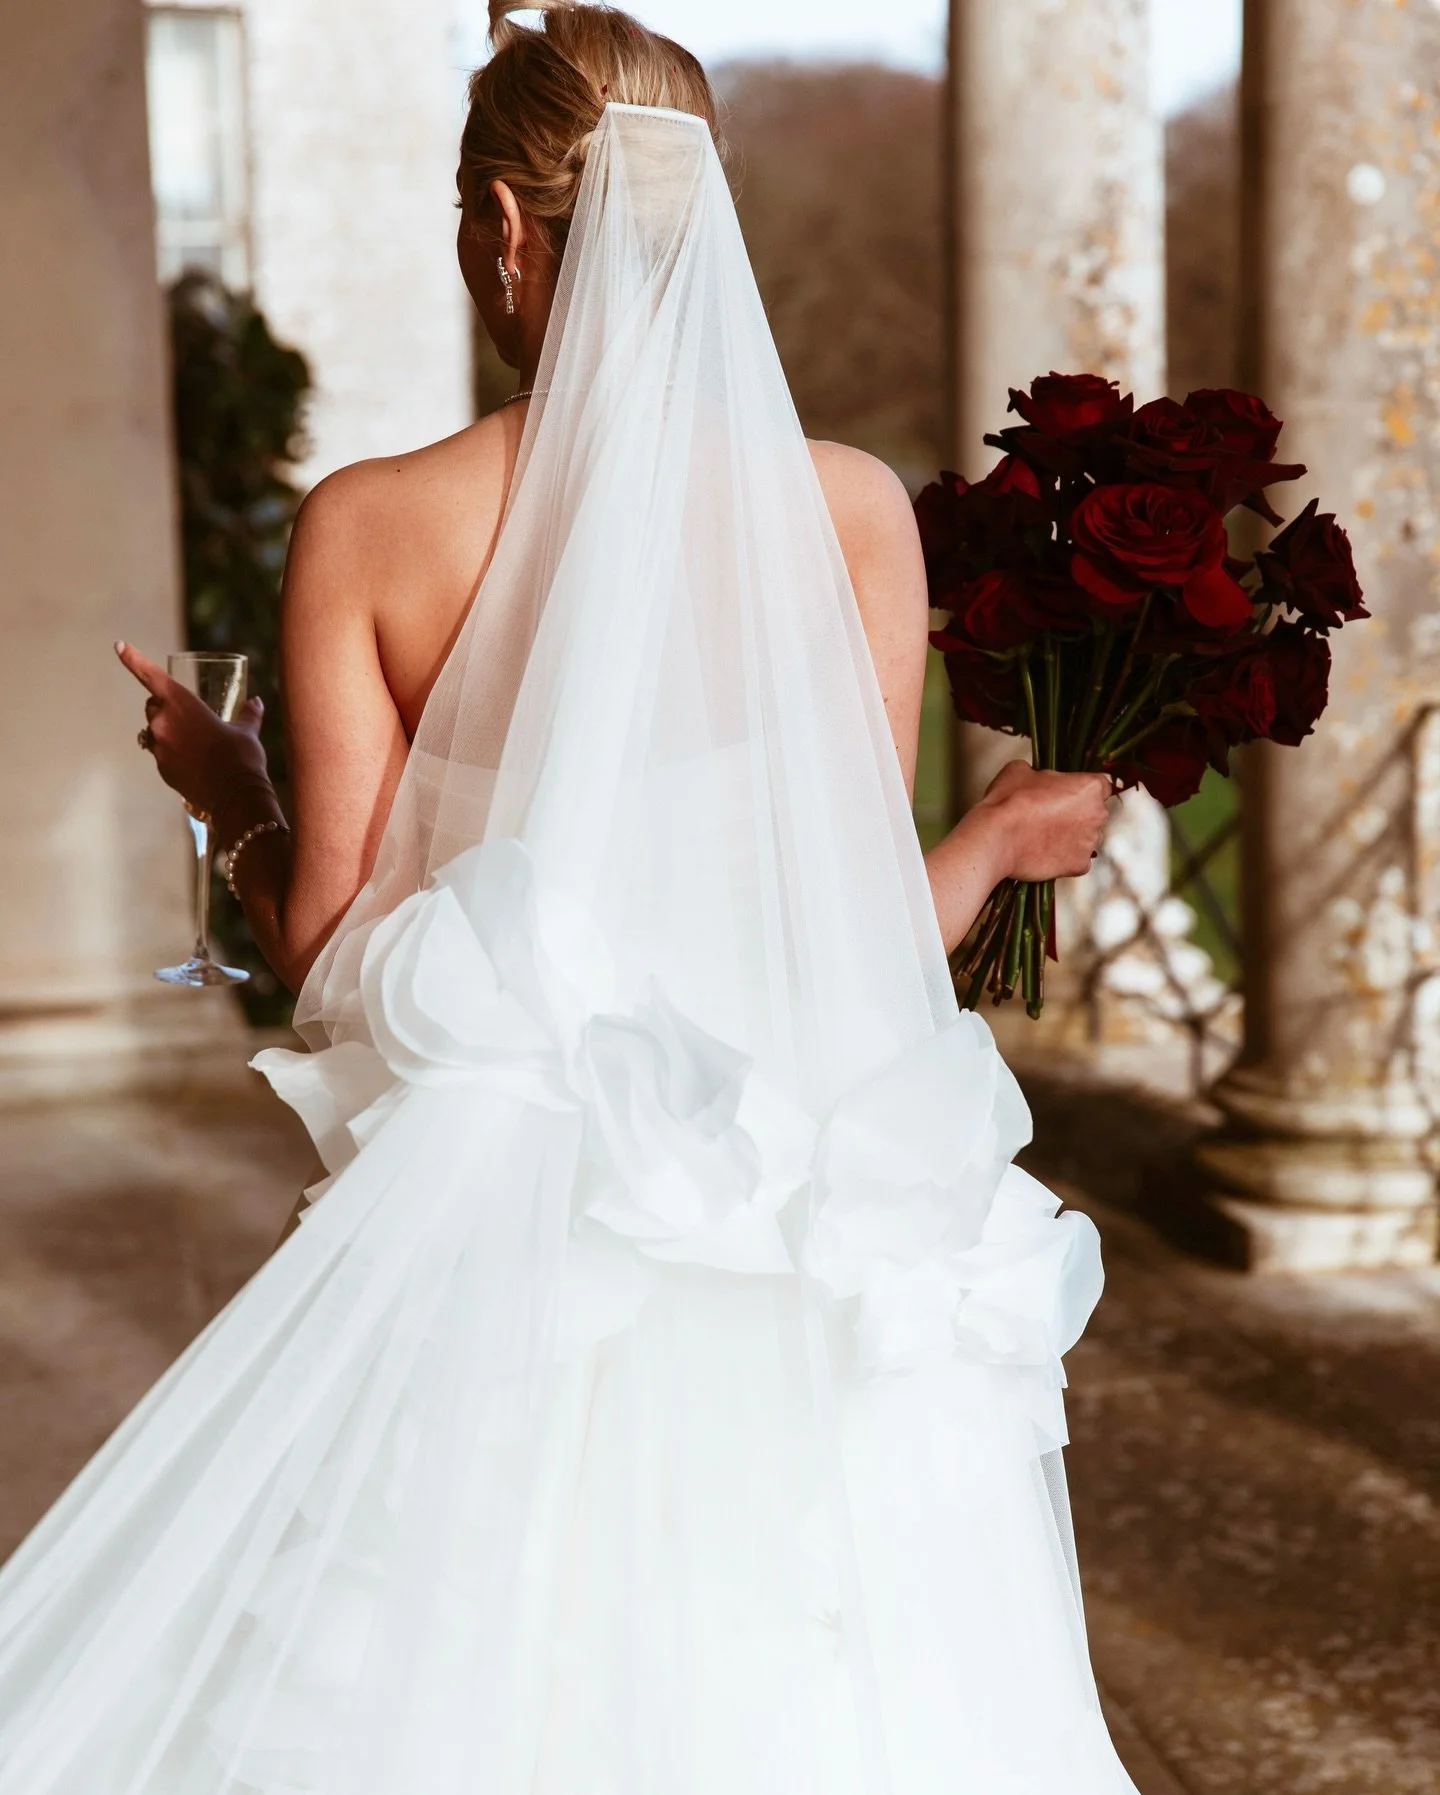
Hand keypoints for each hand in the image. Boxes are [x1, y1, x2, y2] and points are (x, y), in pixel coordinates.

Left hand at [117, 642, 270, 820]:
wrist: (236, 795)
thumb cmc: (242, 756)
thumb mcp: (246, 731)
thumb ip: (248, 714)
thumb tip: (256, 702)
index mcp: (182, 703)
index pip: (150, 676)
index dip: (133, 659)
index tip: (119, 645)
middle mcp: (164, 722)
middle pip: (153, 706)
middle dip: (165, 709)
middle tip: (190, 719)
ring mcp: (159, 747)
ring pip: (155, 732)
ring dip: (168, 733)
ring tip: (196, 745)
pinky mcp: (161, 768)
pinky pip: (161, 754)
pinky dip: (174, 755)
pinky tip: (196, 764)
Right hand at [975, 761, 1113, 881]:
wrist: (996, 838)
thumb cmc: (1009, 800)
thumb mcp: (1021, 770)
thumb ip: (1041, 773)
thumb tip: (1039, 778)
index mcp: (1090, 787)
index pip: (1100, 785)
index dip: (1081, 789)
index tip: (1066, 793)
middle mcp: (1098, 815)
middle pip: (1095, 812)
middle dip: (1078, 813)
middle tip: (1049, 814)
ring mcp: (1090, 843)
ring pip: (1087, 838)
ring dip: (1071, 836)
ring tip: (1043, 836)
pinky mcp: (1079, 866)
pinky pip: (1077, 860)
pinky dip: (1064, 858)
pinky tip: (1043, 852)